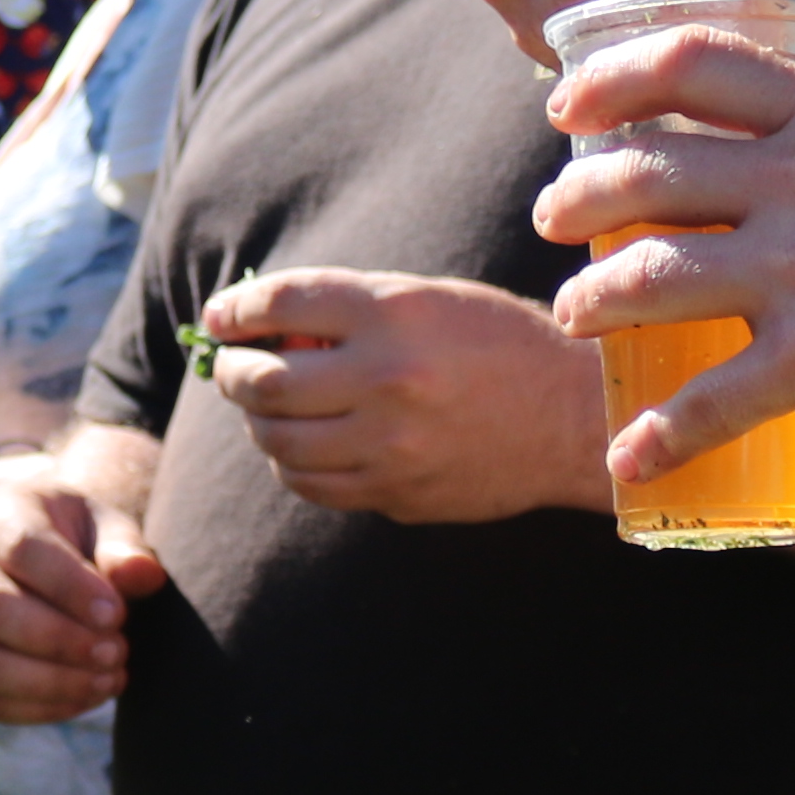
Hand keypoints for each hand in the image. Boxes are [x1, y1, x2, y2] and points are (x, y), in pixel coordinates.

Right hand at [0, 466, 160, 728]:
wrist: (32, 560)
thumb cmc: (75, 540)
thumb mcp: (102, 526)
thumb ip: (123, 548)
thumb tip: (143, 574)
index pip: (21, 548)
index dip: (70, 586)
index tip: (116, 614)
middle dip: (62, 640)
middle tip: (118, 651)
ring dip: (53, 682)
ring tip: (109, 679)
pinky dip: (43, 707)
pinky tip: (88, 696)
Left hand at [197, 267, 613, 523]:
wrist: (574, 419)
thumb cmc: (500, 344)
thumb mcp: (432, 300)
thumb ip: (353, 310)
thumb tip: (267, 329)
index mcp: (396, 316)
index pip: (282, 306)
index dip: (237, 312)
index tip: (220, 318)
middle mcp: (388, 381)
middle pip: (267, 384)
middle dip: (234, 374)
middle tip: (232, 368)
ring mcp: (392, 446)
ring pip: (280, 444)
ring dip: (258, 424)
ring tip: (267, 409)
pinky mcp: (398, 493)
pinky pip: (314, 486)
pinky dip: (292, 465)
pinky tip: (304, 447)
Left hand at [529, 27, 794, 487]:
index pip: (692, 58)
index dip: (611, 77)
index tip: (570, 102)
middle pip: (646, 168)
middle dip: (577, 195)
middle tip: (553, 218)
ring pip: (647, 275)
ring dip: (592, 301)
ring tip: (575, 317)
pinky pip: (704, 400)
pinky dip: (657, 436)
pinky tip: (629, 460)